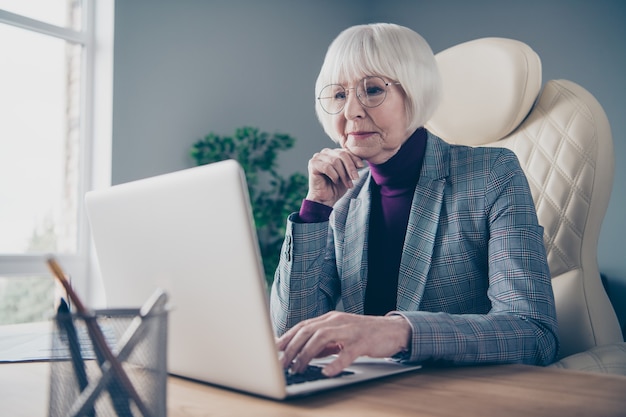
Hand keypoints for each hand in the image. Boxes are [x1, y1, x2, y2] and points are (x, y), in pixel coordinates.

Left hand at [276, 311, 410, 376]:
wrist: (393, 330)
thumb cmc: (364, 334)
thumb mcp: (340, 335)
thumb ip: (323, 343)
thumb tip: (302, 353)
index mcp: (330, 319)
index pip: (303, 326)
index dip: (287, 337)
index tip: (274, 349)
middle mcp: (337, 321)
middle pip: (308, 331)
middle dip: (291, 348)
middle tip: (281, 364)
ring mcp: (349, 330)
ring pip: (322, 338)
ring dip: (307, 354)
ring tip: (298, 368)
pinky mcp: (362, 342)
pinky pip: (347, 353)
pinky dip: (335, 363)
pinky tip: (327, 372)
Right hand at [306, 148, 364, 206]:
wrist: (325, 199)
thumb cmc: (336, 187)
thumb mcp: (348, 175)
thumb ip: (352, 166)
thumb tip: (361, 162)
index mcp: (333, 152)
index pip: (346, 151)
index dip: (355, 158)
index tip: (361, 166)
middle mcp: (325, 153)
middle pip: (342, 154)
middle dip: (350, 167)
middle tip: (355, 178)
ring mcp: (317, 157)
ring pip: (335, 161)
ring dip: (343, 174)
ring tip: (346, 184)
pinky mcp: (312, 164)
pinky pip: (327, 167)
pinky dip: (334, 175)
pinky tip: (335, 181)